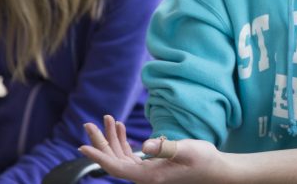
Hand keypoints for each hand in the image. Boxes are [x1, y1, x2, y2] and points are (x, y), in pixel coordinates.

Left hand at [80, 115, 225, 183]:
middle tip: (88, 124)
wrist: (215, 170)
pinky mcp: (151, 166)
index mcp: (149, 176)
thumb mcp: (187, 150)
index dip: (98, 156)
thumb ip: (166, 148)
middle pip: (114, 160)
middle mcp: (144, 176)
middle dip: (100, 142)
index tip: (81, 146)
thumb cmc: (204, 160)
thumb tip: (147, 145)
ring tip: (106, 119)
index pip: (116, 167)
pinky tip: (120, 128)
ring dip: (112, 139)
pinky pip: (129, 155)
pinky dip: (122, 141)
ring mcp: (146, 172)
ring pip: (120, 156)